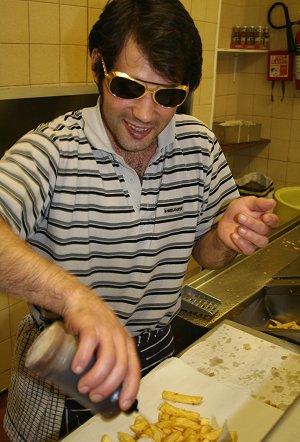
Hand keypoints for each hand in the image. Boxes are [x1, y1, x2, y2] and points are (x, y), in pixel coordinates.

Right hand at [63, 290, 140, 410]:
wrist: (80, 302)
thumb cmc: (93, 328)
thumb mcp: (107, 343)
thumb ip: (108, 361)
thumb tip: (101, 393)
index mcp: (126, 345)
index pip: (134, 370)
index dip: (131, 389)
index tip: (122, 405)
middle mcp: (119, 337)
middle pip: (120, 368)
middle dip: (108, 387)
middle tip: (94, 396)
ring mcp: (106, 330)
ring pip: (107, 359)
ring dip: (96, 378)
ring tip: (84, 386)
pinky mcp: (90, 325)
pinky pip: (90, 343)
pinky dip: (84, 358)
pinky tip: (77, 368)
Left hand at [217, 196, 278, 254]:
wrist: (223, 224)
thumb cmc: (237, 211)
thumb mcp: (246, 203)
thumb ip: (259, 203)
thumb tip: (273, 202)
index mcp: (266, 218)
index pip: (274, 221)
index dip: (271, 220)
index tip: (264, 217)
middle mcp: (264, 231)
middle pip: (265, 230)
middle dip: (252, 223)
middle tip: (240, 217)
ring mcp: (256, 241)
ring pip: (261, 242)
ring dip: (249, 234)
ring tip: (238, 228)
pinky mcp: (248, 248)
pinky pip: (250, 250)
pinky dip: (242, 243)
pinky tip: (234, 236)